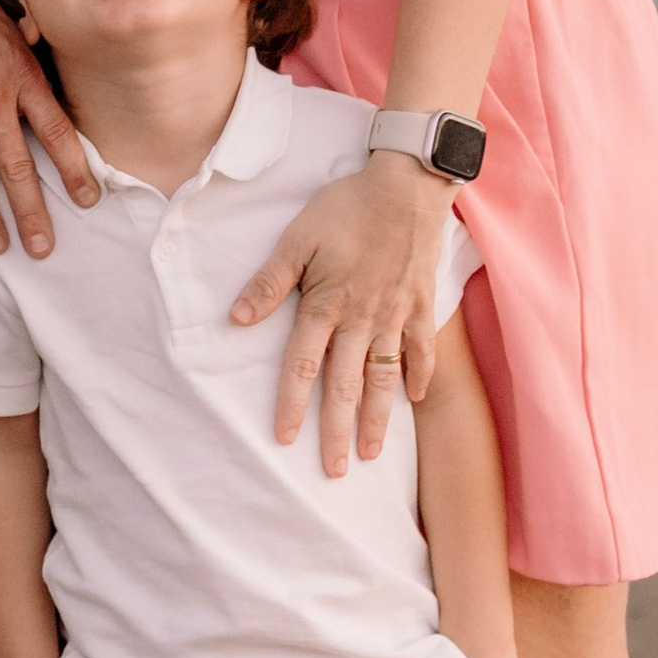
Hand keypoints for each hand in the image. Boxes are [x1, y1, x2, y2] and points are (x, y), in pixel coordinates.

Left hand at [231, 153, 451, 471]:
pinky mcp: (422, 305)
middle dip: (337, 431)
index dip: (291, 402)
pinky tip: (413, 400)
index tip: (283, 439)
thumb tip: (235, 318)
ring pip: (384, 379)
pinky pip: (422, 351)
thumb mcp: (298, 237)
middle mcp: (362, 320)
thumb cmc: (346, 207)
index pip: (303, 365)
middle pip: (345, 385)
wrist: (406, 186)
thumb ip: (270, 281)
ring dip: (377, 419)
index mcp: (327, 305)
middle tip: (333, 470)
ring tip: (370, 454)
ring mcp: (397, 316)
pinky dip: (418, 376)